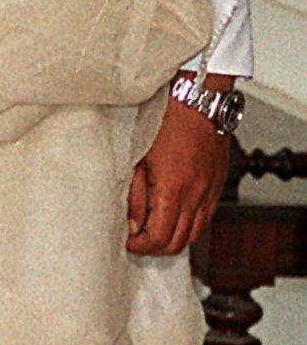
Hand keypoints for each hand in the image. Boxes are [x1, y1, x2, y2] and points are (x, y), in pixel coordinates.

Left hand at [126, 78, 231, 255]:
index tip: (127, 240)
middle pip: (178, 243)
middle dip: (154, 247)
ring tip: (153, 229)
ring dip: (173, 238)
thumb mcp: (136, 155)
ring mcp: (210, 191)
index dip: (140, 245)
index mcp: (173, 189)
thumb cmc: (165, 118)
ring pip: (194, 234)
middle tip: (136, 239)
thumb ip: (133, 193)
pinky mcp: (217, 184)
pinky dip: (189, 224)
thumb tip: (130, 222)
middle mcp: (196, 195)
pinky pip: (205, 217)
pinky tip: (173, 215)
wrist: (199, 97)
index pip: (159, 238)